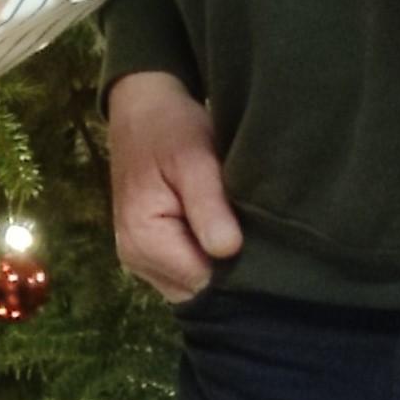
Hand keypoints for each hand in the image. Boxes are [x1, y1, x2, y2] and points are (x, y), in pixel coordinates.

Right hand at [106, 70, 241, 296]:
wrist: (142, 108)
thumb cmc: (170, 128)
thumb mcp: (193, 158)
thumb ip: (208, 205)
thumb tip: (228, 250)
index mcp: (143, 241)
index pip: (203, 283)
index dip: (237, 270)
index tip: (263, 244)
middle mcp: (136, 260)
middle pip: (198, 290)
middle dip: (230, 272)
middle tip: (259, 235)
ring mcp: (141, 260)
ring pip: (195, 285)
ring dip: (220, 265)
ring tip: (243, 229)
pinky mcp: (151, 253)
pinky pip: (187, 272)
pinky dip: (209, 258)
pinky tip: (225, 230)